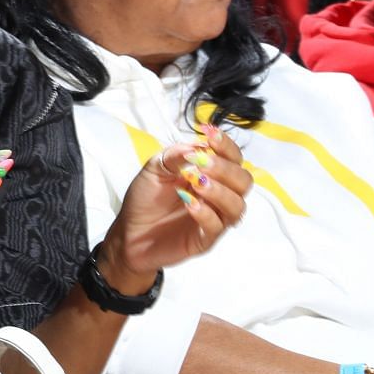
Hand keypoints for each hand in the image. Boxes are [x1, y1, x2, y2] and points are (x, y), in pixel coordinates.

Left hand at [98, 121, 248, 291]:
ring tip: (196, 183)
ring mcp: (214, 218)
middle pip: (243, 181)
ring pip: (237, 205)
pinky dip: (205, 213)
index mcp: (210, 175)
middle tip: (201, 163)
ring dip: (219, 191)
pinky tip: (189, 203)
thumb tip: (197, 145)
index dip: (226, 146)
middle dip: (225, 169)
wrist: (129, 231)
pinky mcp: (205, 239)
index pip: (233, 158)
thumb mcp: (155, 168)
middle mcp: (218, 195)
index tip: (211, 135)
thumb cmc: (145, 199)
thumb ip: (175, 155)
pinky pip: (217, 226)